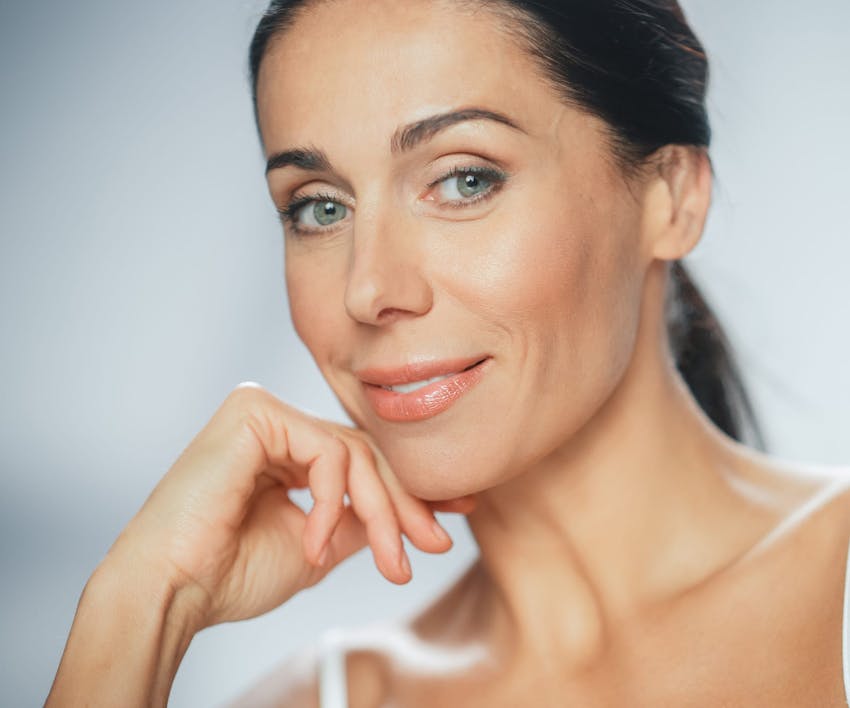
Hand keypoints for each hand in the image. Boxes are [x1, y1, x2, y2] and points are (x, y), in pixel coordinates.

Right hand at [104, 382, 475, 630]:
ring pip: (354, 453)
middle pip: (365, 455)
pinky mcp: (255, 411)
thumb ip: (360, 519)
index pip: (361, 462)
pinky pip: (327, 451)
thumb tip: (414, 513)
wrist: (176, 588)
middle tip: (435, 544)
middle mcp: (276, 424)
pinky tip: (317, 543)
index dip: (408, 493)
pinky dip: (334, 501)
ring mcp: (264, 413)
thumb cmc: (232, 573)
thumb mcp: (320, 544)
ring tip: (389, 561)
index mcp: (285, 452)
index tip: (448, 521)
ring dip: (381, 511)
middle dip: (405, 504)